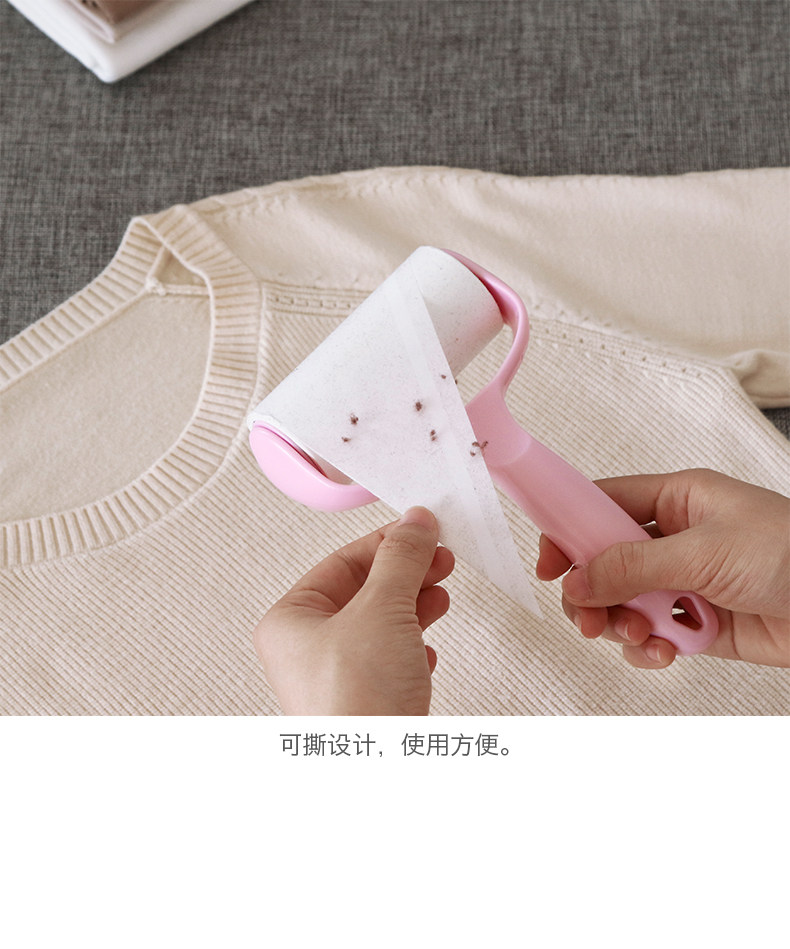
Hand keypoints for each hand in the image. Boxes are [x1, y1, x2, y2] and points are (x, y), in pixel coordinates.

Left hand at [254, 507, 453, 714]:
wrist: (375, 777)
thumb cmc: (356, 701)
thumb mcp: (382, 608)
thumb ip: (401, 559)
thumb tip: (415, 523)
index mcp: (289, 621)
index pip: (340, 563)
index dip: (385, 543)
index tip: (421, 530)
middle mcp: (304, 650)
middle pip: (362, 592)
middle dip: (405, 575)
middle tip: (439, 559)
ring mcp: (333, 680)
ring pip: (378, 625)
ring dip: (413, 606)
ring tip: (440, 595)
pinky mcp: (361, 704)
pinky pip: (387, 661)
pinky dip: (410, 648)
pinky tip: (425, 650)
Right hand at [536, 469, 789, 669]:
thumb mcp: (705, 551)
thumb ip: (634, 565)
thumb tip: (578, 579)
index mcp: (676, 500)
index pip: (603, 506)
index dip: (569, 530)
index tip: (550, 563)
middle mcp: (676, 539)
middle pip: (604, 561)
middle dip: (590, 591)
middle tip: (588, 617)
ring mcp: (684, 582)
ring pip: (623, 602)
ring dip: (620, 623)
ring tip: (638, 635)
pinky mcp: (697, 622)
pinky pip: (651, 635)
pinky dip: (649, 648)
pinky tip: (664, 651)